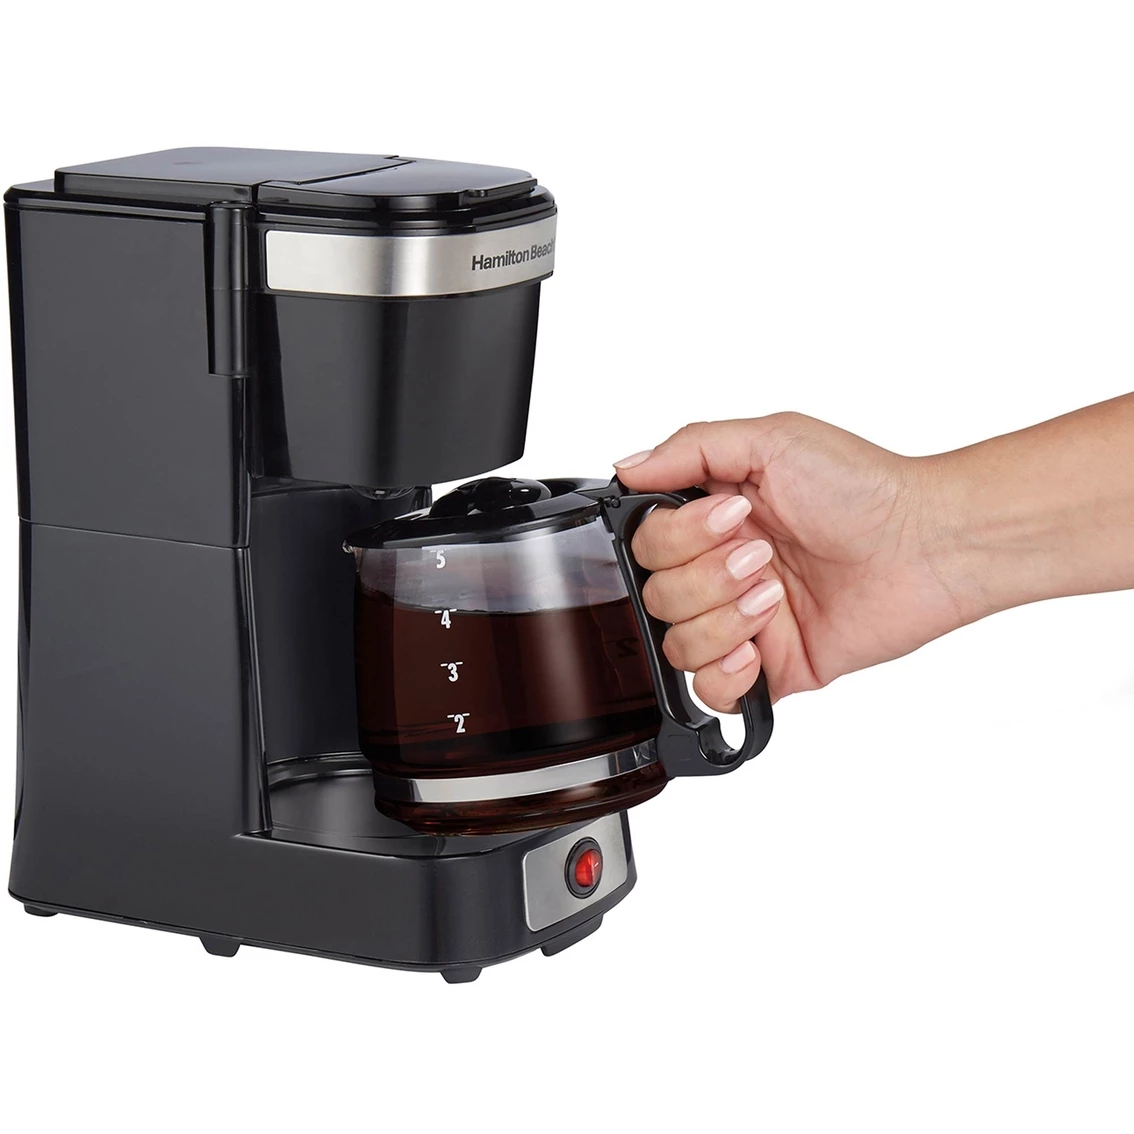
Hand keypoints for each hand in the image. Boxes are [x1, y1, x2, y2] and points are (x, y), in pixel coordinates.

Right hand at [615, 414, 962, 710]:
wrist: (928, 545)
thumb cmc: (864, 488)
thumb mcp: (773, 439)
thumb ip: (691, 448)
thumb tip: (627, 465)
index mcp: (711, 518)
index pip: (645, 543)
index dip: (677, 538)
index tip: (732, 518)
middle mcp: (719, 570)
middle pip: (654, 596)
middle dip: (708, 578)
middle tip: (764, 556)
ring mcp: (741, 622)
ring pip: (676, 644)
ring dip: (723, 620)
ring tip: (775, 596)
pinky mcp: (770, 667)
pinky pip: (710, 694)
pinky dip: (725, 675)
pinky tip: (758, 648)